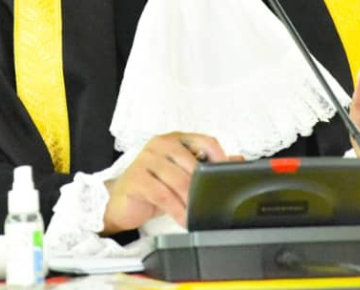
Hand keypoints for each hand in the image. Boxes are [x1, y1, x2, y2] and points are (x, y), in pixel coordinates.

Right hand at [102, 132, 233, 234]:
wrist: (121, 202)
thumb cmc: (152, 185)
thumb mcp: (182, 175)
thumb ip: (207, 166)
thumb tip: (238, 160)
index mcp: (175, 139)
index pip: (206, 141)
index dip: (220, 159)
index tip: (227, 177)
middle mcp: (161, 144)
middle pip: (193, 163)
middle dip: (204, 187)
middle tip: (212, 202)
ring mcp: (146, 159)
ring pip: (179, 180)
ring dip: (192, 201)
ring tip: (198, 214)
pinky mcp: (136, 178)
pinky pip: (163, 195)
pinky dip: (177, 210)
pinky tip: (184, 219)